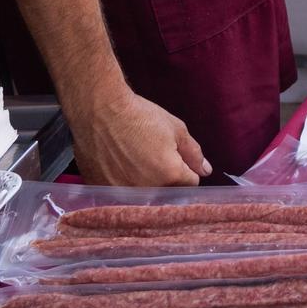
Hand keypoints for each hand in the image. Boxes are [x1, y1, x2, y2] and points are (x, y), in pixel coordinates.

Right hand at [69, 87, 208, 186]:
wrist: (100, 111)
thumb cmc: (141, 116)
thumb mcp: (176, 129)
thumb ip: (194, 154)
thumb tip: (205, 171)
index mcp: (170, 175)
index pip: (189, 183)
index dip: (185, 169)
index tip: (174, 157)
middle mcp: (148, 189)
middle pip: (166, 193)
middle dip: (166, 180)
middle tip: (152, 157)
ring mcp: (123, 193)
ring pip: (144, 196)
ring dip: (144, 184)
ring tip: (134, 161)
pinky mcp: (103, 191)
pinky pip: (120, 195)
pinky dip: (122, 184)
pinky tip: (117, 167)